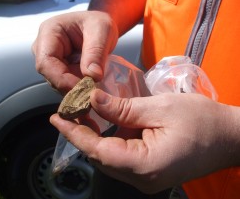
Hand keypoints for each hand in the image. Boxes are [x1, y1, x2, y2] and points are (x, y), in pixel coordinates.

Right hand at [32, 11, 118, 93]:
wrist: (99, 27)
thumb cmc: (98, 23)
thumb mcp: (102, 30)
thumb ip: (96, 51)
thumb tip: (92, 76)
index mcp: (49, 32)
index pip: (46, 62)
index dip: (62, 79)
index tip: (84, 88)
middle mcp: (43, 48)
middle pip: (50, 76)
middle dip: (71, 87)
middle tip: (92, 94)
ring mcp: (49, 61)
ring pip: (58, 83)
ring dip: (76, 90)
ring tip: (94, 90)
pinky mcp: (58, 70)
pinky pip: (65, 84)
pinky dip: (78, 89)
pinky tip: (91, 89)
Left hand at [50, 89, 239, 192]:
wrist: (230, 136)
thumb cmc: (202, 120)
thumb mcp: (159, 108)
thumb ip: (122, 107)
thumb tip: (93, 100)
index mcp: (144, 166)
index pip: (97, 151)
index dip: (75, 133)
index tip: (57, 118)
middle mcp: (141, 179)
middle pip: (100, 157)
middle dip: (81, 134)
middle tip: (68, 111)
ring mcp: (145, 178)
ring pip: (108, 158)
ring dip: (94, 136)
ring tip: (82, 114)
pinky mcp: (149, 172)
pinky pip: (121, 157)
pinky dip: (109, 140)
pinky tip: (105, 123)